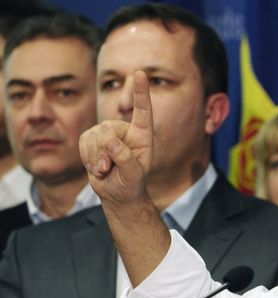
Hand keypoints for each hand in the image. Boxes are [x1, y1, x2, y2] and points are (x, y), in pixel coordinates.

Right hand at [79, 70, 152, 204]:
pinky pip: (83, 142)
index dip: (141, 93)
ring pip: (94, 136)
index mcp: (142, 136)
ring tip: (105, 170)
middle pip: (108, 129)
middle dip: (105, 151)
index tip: (141, 73)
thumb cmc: (131, 185)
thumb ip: (125, 159)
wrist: (117, 194)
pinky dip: (87, 157)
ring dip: (96, 157)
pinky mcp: (92, 139)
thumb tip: (111, 142)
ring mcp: (108, 134)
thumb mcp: (133, 176)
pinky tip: (96, 168)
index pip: (143, 111)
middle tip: (110, 169)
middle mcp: (125, 131)